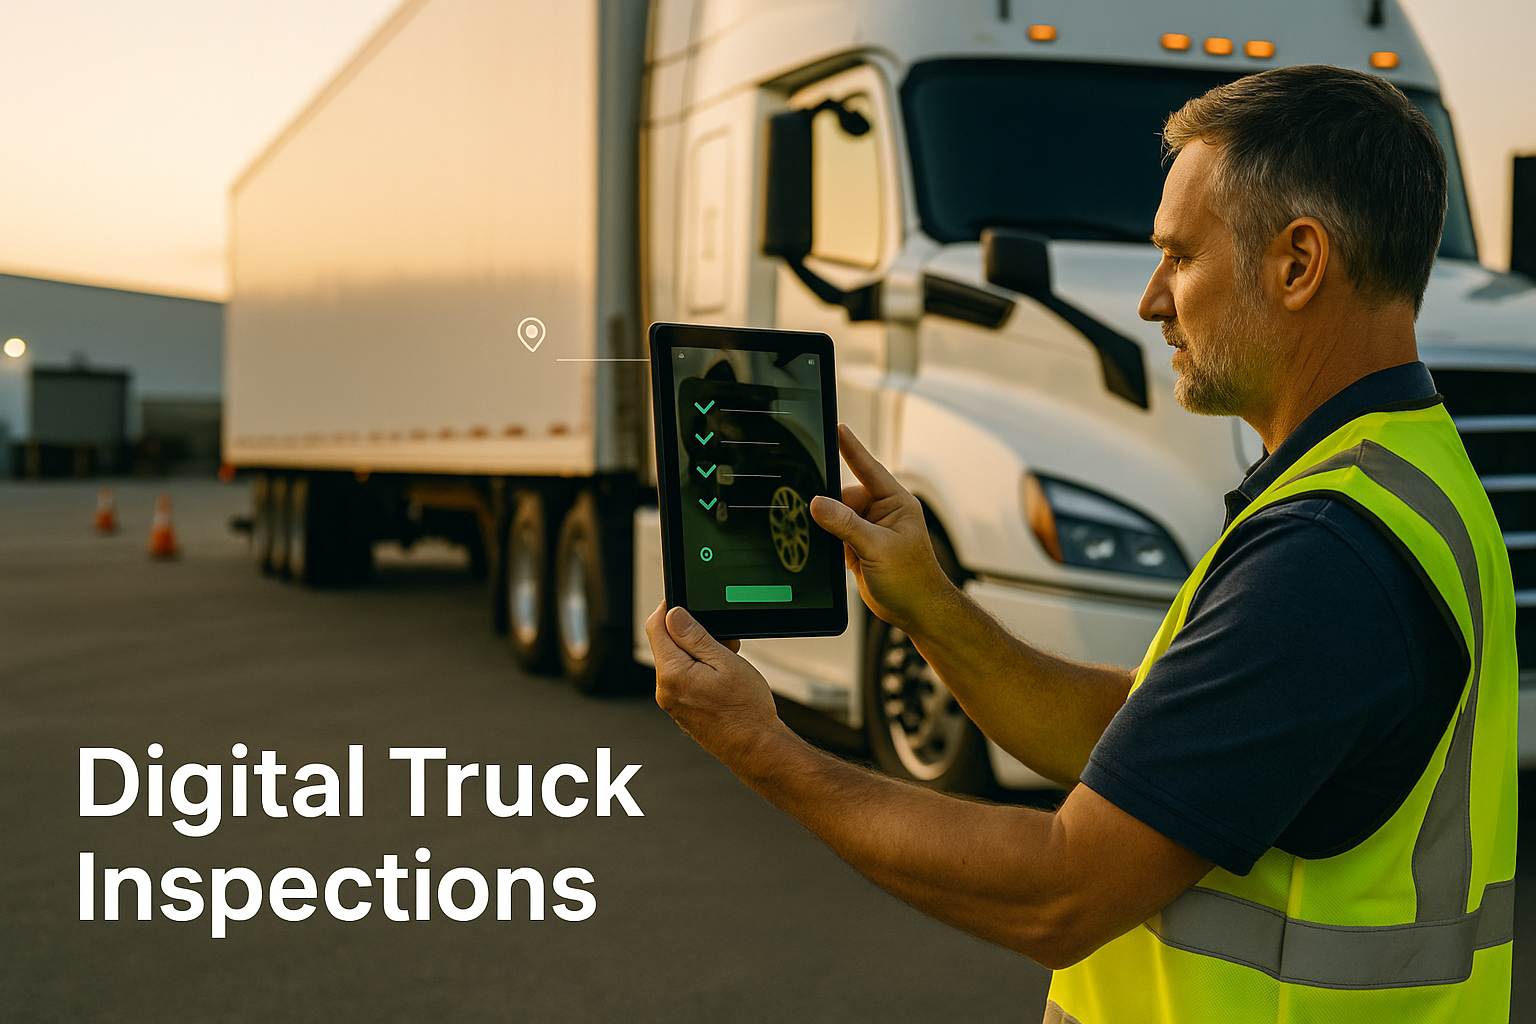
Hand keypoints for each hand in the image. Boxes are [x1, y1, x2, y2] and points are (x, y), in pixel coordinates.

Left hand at [646, 602, 785, 763]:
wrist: (756, 748)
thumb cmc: (746, 710)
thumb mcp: (725, 661)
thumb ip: (695, 636)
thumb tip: (674, 614)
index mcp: (672, 673)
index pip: (656, 627)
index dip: (669, 608)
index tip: (685, 601)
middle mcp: (665, 689)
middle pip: (666, 644)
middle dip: (691, 632)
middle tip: (722, 637)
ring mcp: (672, 702)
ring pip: (676, 661)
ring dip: (698, 651)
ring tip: (727, 658)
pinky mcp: (682, 710)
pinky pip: (683, 678)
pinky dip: (699, 669)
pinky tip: (722, 675)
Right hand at [810, 424, 955, 633]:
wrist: (916, 611)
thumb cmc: (912, 579)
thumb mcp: (877, 547)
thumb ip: (846, 524)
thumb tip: (818, 503)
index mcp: (896, 504)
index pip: (869, 469)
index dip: (852, 449)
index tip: (837, 428)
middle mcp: (883, 513)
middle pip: (845, 496)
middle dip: (830, 505)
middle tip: (812, 510)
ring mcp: (870, 531)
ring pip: (837, 517)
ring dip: (828, 526)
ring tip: (830, 540)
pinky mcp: (859, 548)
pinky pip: (835, 535)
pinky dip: (828, 541)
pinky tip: (826, 549)